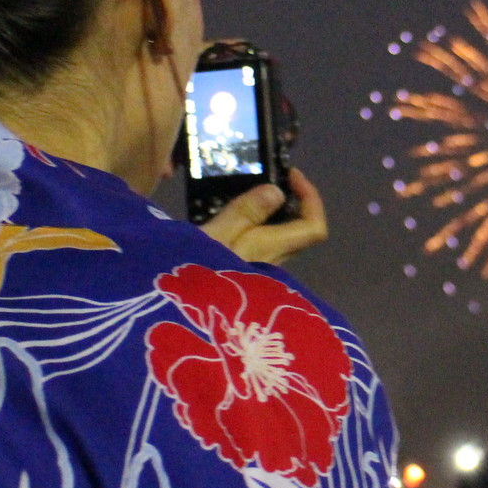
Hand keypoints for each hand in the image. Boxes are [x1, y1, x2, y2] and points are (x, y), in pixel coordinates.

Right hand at [199, 169, 328, 265]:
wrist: (173, 312)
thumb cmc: (195, 272)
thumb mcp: (214, 235)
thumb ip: (246, 212)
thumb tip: (278, 192)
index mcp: (270, 250)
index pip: (314, 228)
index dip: (312, 199)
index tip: (290, 175)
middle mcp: (273, 264)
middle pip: (299, 231)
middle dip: (291, 201)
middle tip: (265, 178)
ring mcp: (260, 275)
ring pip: (280, 240)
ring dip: (272, 215)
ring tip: (246, 193)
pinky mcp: (245, 278)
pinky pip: (262, 247)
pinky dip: (257, 227)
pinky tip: (232, 218)